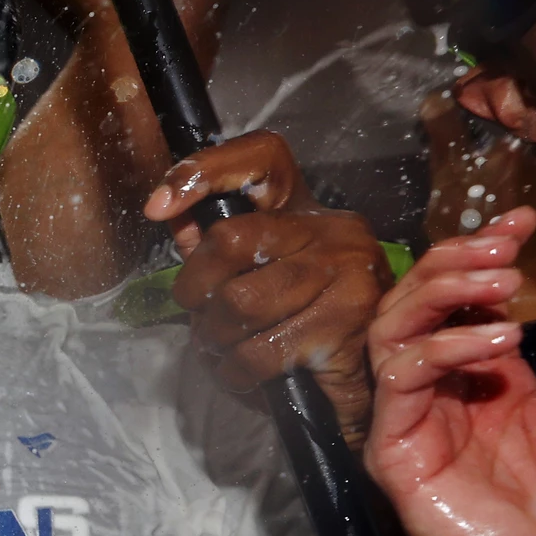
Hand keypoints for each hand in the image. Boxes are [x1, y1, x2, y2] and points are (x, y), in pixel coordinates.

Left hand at [143, 130, 390, 444]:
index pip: (262, 159)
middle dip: (196, 291)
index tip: (158, 207)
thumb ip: (214, 243)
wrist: (377, 377)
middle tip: (200, 318)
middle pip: (230, 240)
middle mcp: (333, 232)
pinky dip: (235, 371)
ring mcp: (347, 274)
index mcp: (308, 212)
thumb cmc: (305, 325)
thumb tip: (167, 211)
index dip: (204, 171)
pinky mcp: (347, 324)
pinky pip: (261, 350)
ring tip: (220, 349)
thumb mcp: (262, 275)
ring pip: (241, 301)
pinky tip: (242, 374)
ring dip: (214, 337)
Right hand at [365, 208, 535, 535]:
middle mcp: (452, 400)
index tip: (523, 221)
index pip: (465, 303)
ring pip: (391, 334)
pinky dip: (437, 350)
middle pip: (414, 306)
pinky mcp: (401, 459)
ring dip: (437, 295)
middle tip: (502, 247)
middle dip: (451, 263)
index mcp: (500, 386)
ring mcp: (421, 428)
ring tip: (498, 282)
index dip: (482, 254)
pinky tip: (493, 344)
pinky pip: (395, 387)